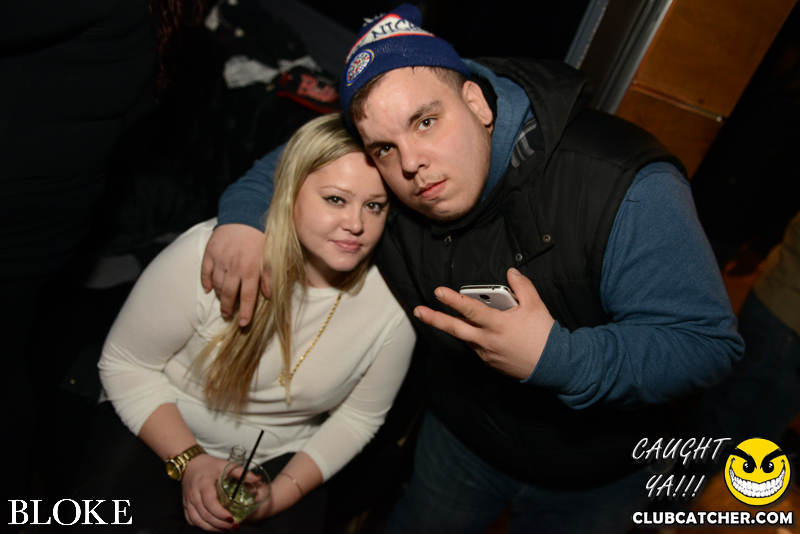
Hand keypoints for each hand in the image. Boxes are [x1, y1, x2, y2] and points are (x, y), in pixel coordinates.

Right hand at [180, 454, 237, 530]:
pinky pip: (191, 520)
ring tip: (226, 529)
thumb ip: (242, 472)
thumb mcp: (226, 465)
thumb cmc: (210, 465)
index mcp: (203, 483)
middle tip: (234, 526)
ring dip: (212, 528)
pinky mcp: (185, 505)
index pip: (210, 502)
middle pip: (205, 514)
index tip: (232, 519)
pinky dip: (202, 526)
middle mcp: (193, 494)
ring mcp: (187, 501)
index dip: (220, 513)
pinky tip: (214, 527)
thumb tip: (258, 479)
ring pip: (197, 520)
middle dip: (220, 524)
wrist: (191, 464)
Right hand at [200, 223, 264, 325]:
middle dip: (228, 307)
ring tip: (222, 303)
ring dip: (220, 296)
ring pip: (218, 285)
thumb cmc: (263, 235)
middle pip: (229, 294)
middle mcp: (234, 268)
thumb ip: (269, 276)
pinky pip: (205, 271)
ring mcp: (220, 260)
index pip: (247, 297)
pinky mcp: (210, 252)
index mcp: (251, 270)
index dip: (244, 312)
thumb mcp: (271, 256)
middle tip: (228, 315)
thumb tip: (268, 296)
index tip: (242, 323)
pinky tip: (209, 289)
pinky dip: (206, 282)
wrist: (246, 212)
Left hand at [413, 268, 554, 378]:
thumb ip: (522, 286)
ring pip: (465, 336)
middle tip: (418, 311)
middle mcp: (487, 340)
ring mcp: (485, 353)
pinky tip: (478, 330)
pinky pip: (475, 346)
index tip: (438, 292)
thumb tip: (511, 272)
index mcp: (497, 325)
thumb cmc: (544, 336)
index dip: (453, 299)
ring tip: (440, 314)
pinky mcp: (489, 362)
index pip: (471, 309)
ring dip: (455, 326)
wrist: (553, 366)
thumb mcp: (536, 306)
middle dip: (434, 319)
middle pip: (455, 328)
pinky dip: (473, 336)